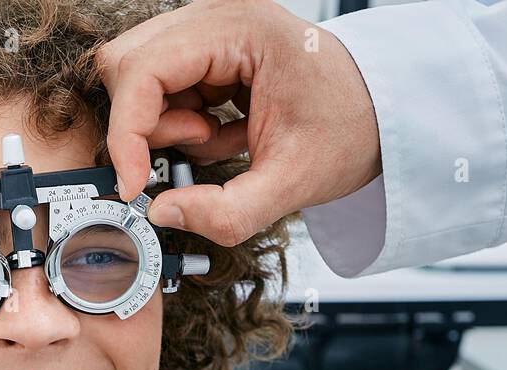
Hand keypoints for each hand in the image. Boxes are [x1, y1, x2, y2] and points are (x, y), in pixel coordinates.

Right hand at [98, 0, 382, 246]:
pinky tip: (223, 129)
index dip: (128, 133)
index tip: (135, 185)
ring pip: (138, 77)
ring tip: (219, 137)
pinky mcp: (206, 50)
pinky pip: (160, 88)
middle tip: (197, 146)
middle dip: (145, 123)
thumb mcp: (292, 184)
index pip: (144, 70)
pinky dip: (179, 121)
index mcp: (241, 29)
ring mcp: (209, 29)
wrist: (378, 114)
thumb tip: (162, 213)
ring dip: (165, 123)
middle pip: (127, 64)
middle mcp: (217, 15)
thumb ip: (227, 211)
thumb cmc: (348, 130)